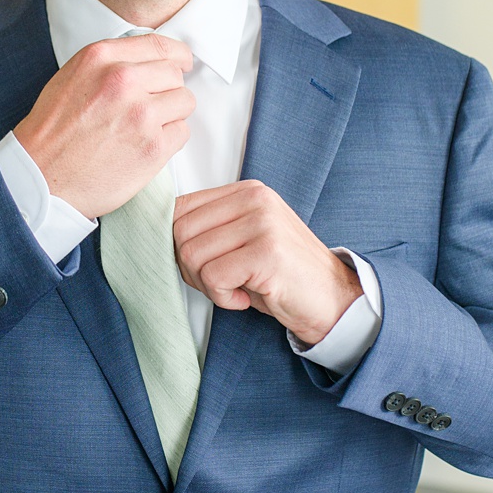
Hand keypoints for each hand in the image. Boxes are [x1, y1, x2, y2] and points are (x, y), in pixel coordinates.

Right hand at [12, 35, 196, 218]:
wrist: (39, 177)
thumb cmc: (51, 132)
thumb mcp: (71, 78)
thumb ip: (110, 64)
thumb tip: (150, 62)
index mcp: (100, 58)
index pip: (159, 45)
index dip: (176, 56)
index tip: (180, 64)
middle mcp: (123, 80)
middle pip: (175, 74)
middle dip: (166, 90)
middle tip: (146, 109)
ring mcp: (141, 114)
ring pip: (184, 101)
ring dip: (170, 115)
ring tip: (142, 129)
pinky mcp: (153, 146)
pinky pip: (181, 132)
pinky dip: (168, 140)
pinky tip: (142, 146)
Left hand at [172, 181, 362, 344]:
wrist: (333, 300)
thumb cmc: (280, 275)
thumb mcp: (242, 241)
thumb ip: (209, 228)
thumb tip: (159, 233)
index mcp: (245, 191)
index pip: (179, 208)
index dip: (179, 245)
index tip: (205, 265)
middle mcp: (254, 199)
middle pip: (180, 232)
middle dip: (190, 268)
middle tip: (220, 283)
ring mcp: (263, 222)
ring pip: (192, 255)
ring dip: (207, 285)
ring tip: (236, 289)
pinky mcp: (267, 251)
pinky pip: (213, 276)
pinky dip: (222, 297)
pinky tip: (246, 298)